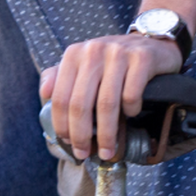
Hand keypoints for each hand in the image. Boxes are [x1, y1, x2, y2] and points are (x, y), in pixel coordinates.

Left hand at [40, 31, 184, 160]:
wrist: (151, 42)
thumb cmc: (112, 62)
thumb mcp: (83, 64)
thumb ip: (59, 77)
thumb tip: (45, 94)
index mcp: (74, 54)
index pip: (60, 96)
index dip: (62, 124)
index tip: (68, 143)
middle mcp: (93, 51)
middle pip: (81, 103)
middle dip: (81, 134)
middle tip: (84, 153)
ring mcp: (118, 54)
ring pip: (107, 103)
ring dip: (106, 133)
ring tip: (107, 149)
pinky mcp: (142, 59)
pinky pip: (131, 94)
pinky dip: (130, 111)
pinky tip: (131, 115)